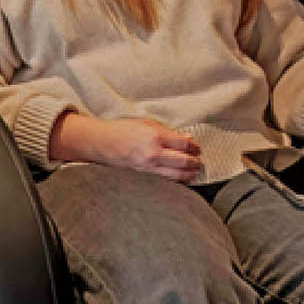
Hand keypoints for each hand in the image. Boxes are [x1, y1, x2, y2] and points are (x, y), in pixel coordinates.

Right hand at [51, 111, 202, 180]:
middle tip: (199, 161)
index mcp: (154, 135)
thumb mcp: (145, 122)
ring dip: (190, 174)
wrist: (103, 142)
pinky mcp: (146, 175)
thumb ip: (166, 131)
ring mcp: (150, 166)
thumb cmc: (123, 129)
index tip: (197, 148)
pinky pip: (167, 180)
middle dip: (195, 162)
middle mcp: (154, 152)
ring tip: (195, 172)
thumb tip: (186, 139)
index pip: (183, 143)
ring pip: (178, 174)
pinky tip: (183, 178)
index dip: (194, 146)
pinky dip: (178, 180)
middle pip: (184, 161)